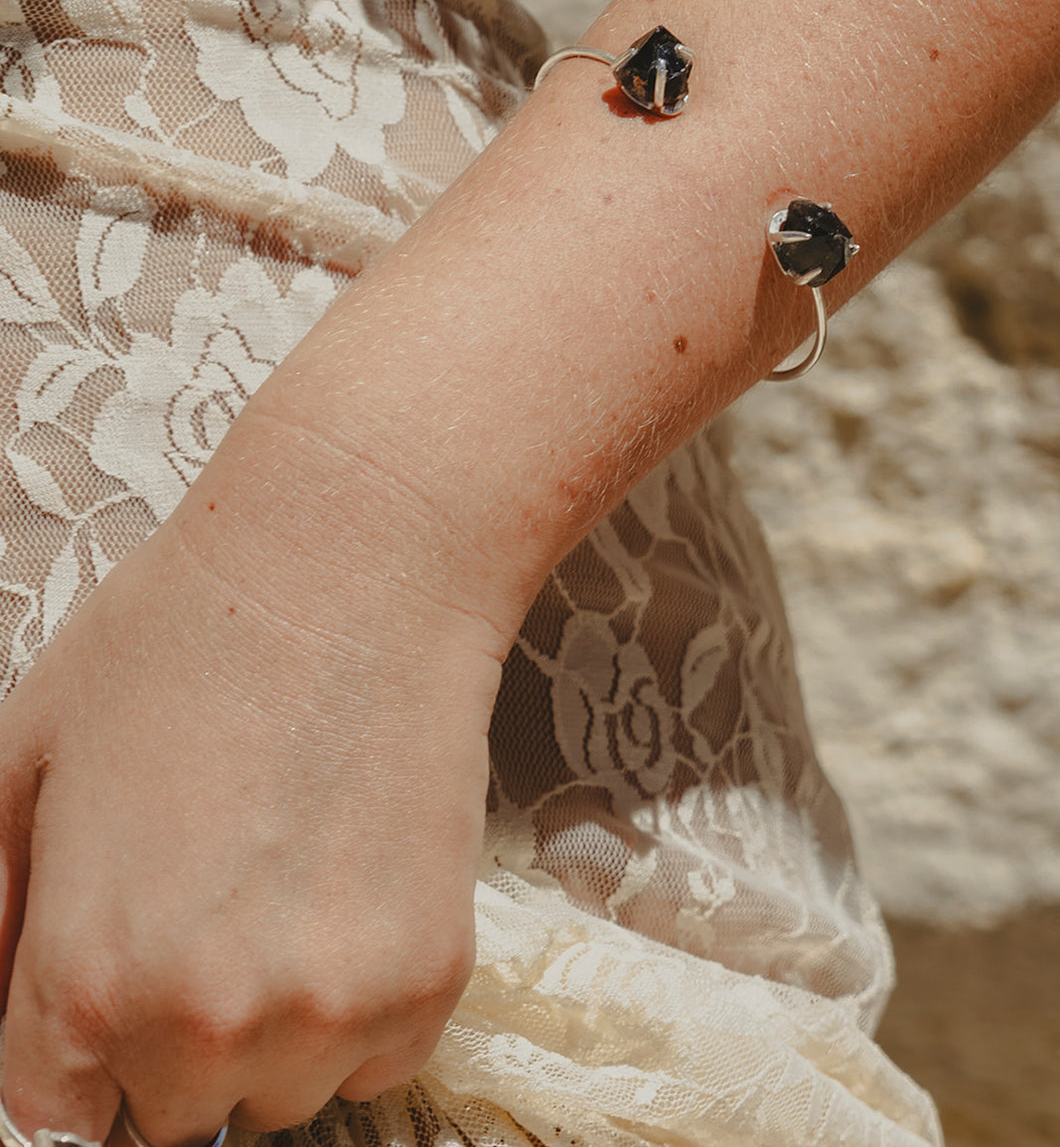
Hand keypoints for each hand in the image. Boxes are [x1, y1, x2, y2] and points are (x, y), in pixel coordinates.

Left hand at [0, 414, 504, 1146]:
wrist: (352, 569)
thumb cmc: (181, 639)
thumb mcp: (25, 756)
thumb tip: (2, 1008)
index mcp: (86, 980)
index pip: (56, 1112)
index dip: (78, 1037)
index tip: (117, 973)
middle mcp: (208, 1025)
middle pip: (170, 1112)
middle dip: (170, 1032)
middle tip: (205, 899)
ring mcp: (331, 1009)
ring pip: (277, 1094)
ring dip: (270, 1027)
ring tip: (279, 884)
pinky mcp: (430, 982)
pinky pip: (372, 1060)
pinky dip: (356, 1002)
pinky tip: (344, 885)